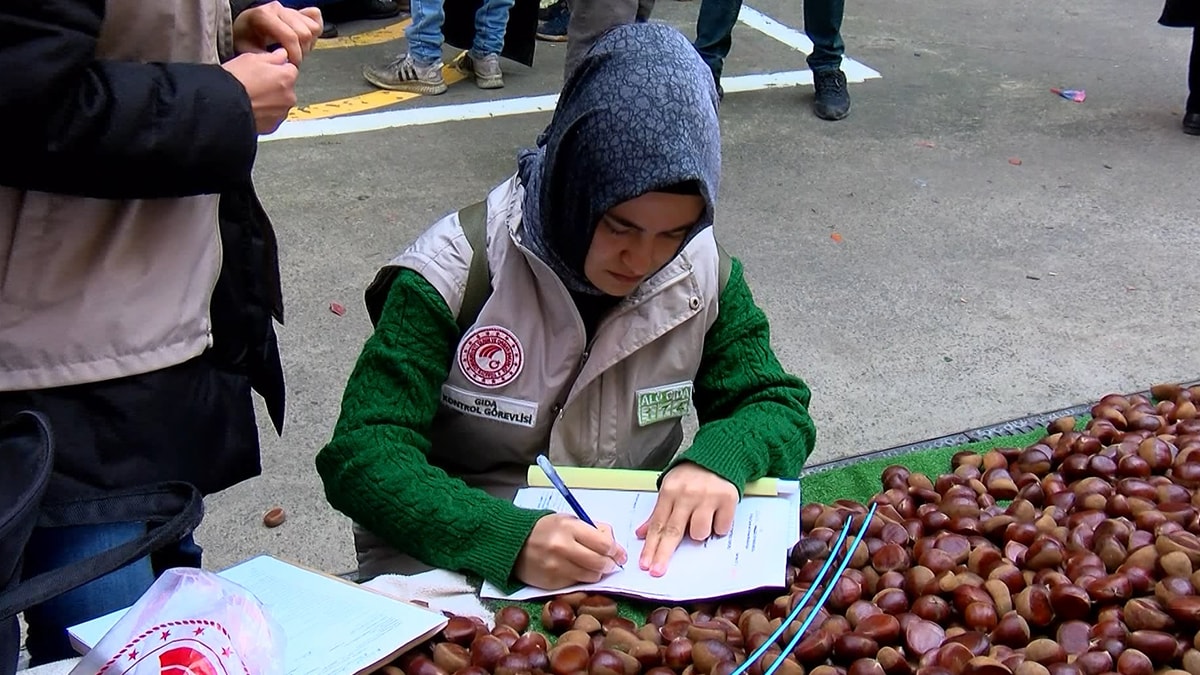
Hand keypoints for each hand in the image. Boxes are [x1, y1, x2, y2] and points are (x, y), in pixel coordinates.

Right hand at [221, 49, 297, 133]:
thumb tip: (282, 55)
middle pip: (286, 87)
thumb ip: (272, 57)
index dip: (276, 68)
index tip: (265, 70)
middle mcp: (289, 96)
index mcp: (287, 77)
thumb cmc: (234, 81)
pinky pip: (272, 117)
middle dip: (274, 85)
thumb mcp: (251, 58)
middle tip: (254, 83)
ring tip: (251, 97)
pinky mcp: (273, 126)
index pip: (289, 68)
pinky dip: (265, 113)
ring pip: (279, 103)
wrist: (222, 106)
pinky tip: (251, 107)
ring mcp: (281, 113)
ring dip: (270, 100)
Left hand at [233, 1, 322, 65]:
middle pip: (305, 33)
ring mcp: (288, 8)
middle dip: (302, 51)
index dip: (295, 55)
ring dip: (308, 44)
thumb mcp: (248, 51)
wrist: (244, 28)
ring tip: (297, 51)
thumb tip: (285, 64)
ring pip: (313, 27)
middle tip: (293, 60)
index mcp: (264, 16)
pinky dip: (314, 31)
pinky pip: (315, 18)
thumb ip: (267, 58)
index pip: (290, 36)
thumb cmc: (245, 39)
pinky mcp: (296, 10)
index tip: (292, 66)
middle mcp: (278, 9)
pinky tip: (303, 41)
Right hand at [514, 514, 627, 589]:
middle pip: (600, 563)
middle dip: (610, 564)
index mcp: (568, 528)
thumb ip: (591, 529)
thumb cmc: (544, 529)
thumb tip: (613, 544)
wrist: (511, 543)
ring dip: (597, 573)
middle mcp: (562, 548)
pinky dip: (581, 579)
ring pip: (591, 577)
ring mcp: (556, 568)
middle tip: (612, 564)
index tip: (620, 554)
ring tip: (594, 567)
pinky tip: (576, 570)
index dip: (616, 551)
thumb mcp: (568, 520)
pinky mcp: (551, 583)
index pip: (604, 544)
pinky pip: (577, 584)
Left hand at [636, 462, 738, 576]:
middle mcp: (688, 494)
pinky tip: (717, 514)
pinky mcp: (728, 499)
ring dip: (699, 533)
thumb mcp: (671, 488)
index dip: (651, 546)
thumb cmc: (692, 475)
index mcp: (670, 491)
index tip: (645, 564)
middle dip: (664, 553)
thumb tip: (642, 534)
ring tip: (702, 517)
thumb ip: (658, 512)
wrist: (721, 455)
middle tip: (657, 571)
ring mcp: (708, 497)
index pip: (658, 524)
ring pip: (699, 533)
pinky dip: (718, 526)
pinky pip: (720, 528)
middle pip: (673, 531)